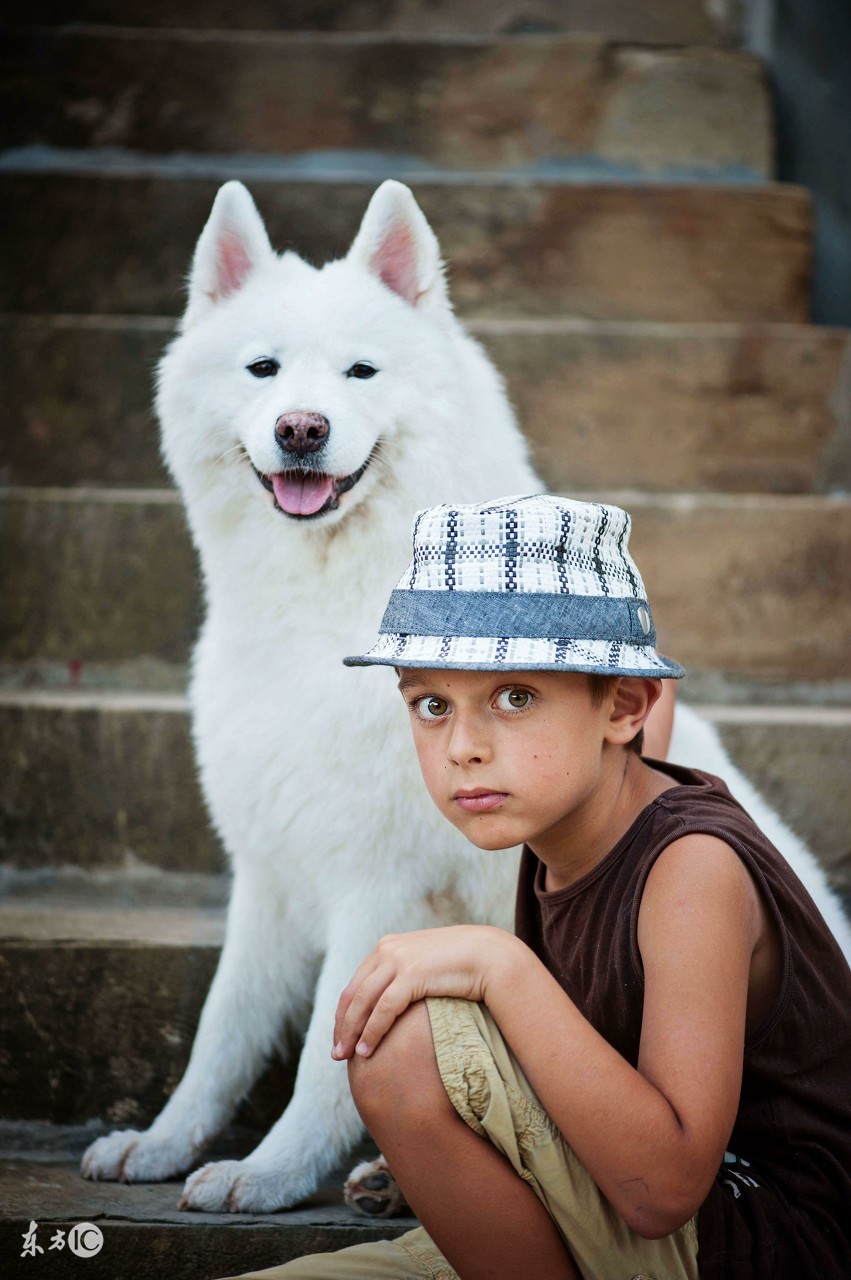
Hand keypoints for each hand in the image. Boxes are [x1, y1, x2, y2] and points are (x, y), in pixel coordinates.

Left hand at [332, 925, 515, 1060]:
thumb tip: (394, 1001)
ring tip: (346, 1056)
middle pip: (353, 993)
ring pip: (363, 1002)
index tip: (340, 1035)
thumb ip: (406, 975)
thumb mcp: (425, 965)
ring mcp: (398, 959)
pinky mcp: (411, 974)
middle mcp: (387, 949)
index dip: (344, 1012)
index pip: (356, 983)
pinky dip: (371, 1031)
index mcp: (388, 946)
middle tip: (335, 1053)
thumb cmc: (462, 965)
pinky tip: (366, 1050)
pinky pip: (383, 1009)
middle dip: (342, 1025)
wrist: (490, 955)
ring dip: (352, 1032)